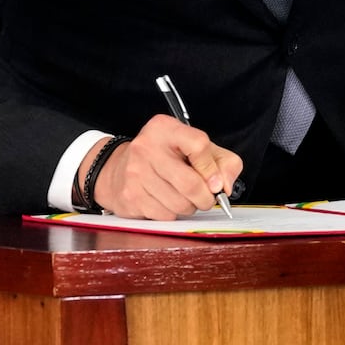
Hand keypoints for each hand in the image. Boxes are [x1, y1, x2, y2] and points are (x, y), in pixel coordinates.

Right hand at [90, 114, 242, 219]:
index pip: (199, 145)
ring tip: (181, 197)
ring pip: (180, 204)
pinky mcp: (131, 196)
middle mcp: (147, 147)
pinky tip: (164, 201)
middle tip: (204, 197)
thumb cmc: (163, 158)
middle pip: (191, 183)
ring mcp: (136, 172)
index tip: (215, 182)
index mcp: (165, 128)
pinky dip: (172, 214)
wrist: (119, 169)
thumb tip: (225, 186)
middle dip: (205, 197)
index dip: (212, 169)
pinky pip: (166, 215)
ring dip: (189, 207)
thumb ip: (222, 162)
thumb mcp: (194, 148)